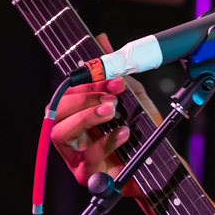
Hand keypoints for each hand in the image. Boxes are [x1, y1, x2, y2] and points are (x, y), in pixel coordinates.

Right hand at [50, 34, 159, 187]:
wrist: (158, 165)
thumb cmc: (139, 133)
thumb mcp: (132, 97)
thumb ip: (116, 72)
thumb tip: (102, 39)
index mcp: (76, 114)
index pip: (66, 94)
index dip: (85, 83)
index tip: (111, 77)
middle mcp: (70, 134)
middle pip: (55, 112)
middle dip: (82, 99)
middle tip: (111, 97)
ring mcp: (74, 156)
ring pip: (60, 133)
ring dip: (86, 117)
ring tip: (112, 110)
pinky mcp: (85, 175)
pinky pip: (87, 158)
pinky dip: (106, 142)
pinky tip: (124, 133)